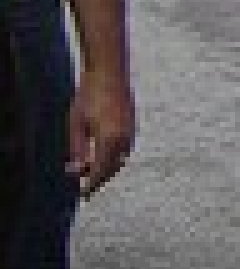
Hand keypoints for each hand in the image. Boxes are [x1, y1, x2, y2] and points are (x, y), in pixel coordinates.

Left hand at [67, 69, 136, 194]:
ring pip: (120, 159)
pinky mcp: (132, 125)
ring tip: (89, 167)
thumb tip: (77, 169)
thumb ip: (77, 149)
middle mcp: (124, 138)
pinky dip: (113, 156)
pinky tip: (100, 153)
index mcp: (110, 140)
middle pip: (113, 168)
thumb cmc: (88, 97)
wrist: (109, 73)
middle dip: (98, 177)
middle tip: (83, 182)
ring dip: (106, 167)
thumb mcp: (76, 125)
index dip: (91, 184)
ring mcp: (131, 131)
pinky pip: (124, 148)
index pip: (100, 171)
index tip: (83, 195)